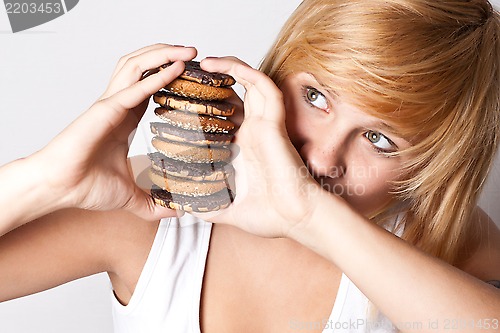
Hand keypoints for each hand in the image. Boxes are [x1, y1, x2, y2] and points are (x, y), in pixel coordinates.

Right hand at [35, 44, 196, 219]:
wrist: (61, 188)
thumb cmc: (87, 186)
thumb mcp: (131, 196)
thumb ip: (154, 203)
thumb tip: (176, 212)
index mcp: (125, 117)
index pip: (151, 86)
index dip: (172, 76)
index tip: (195, 76)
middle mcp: (119, 105)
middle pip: (145, 67)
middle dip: (170, 54)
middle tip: (197, 53)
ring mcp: (111, 104)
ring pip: (138, 66)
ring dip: (164, 54)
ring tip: (189, 51)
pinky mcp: (106, 110)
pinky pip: (135, 87)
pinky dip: (157, 76)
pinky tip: (176, 68)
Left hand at [193, 57, 323, 237]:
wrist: (296, 219)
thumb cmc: (270, 215)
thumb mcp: (225, 209)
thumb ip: (205, 205)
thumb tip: (184, 207)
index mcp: (242, 148)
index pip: (222, 116)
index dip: (205, 103)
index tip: (179, 99)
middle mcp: (253, 132)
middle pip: (235, 94)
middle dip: (214, 80)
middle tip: (189, 72)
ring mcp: (264, 125)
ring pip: (249, 83)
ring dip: (227, 67)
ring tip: (202, 62)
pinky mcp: (275, 122)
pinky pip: (263, 87)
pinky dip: (244, 72)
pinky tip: (220, 65)